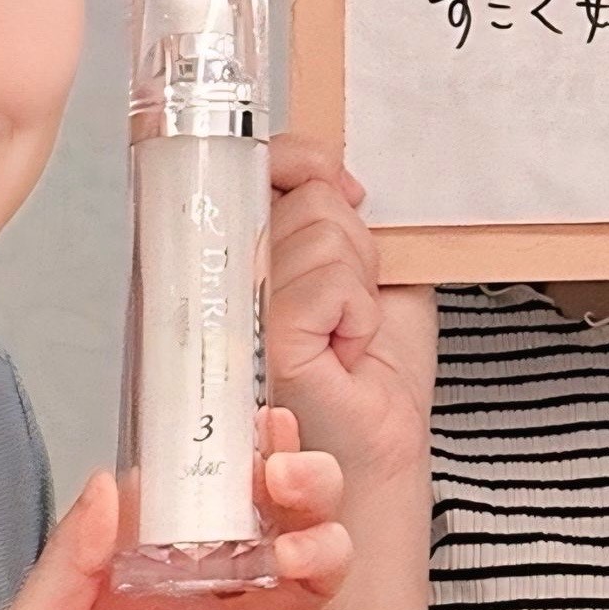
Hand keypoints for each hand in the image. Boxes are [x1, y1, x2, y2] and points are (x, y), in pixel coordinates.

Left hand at [0, 459, 352, 609]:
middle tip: (290, 500)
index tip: (269, 434)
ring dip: (321, 571)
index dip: (254, 462)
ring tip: (298, 570)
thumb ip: (65, 571)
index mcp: (138, 583)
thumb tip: (107, 484)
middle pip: (279, 540)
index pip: (214, 502)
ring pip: (304, 600)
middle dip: (307, 505)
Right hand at [269, 135, 436, 490]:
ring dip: (360, 283)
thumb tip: (329, 172)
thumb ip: (341, 216)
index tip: (341, 186)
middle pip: (304, 195)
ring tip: (348, 331)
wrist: (378, 449)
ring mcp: (241, 306)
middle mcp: (231, 274)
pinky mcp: (266, 340)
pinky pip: (327, 284)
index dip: (304, 160)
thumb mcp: (370, 267)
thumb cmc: (373, 369)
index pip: (261, 166)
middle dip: (354, 242)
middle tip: (351, 303)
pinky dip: (358, 313)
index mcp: (250, 249)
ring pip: (320, 233)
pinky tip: (347, 350)